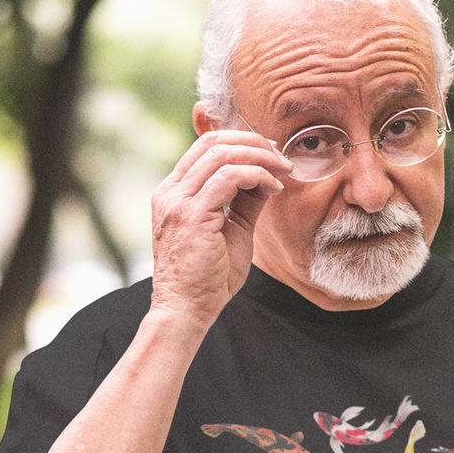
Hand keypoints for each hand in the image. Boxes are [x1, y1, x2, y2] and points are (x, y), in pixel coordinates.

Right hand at [149, 128, 292, 330]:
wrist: (186, 311)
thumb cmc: (207, 279)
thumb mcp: (231, 230)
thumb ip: (244, 202)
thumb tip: (266, 177)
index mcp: (173, 193)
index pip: (205, 147)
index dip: (241, 142)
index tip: (271, 154)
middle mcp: (170, 192)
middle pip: (212, 142)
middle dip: (253, 143)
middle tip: (282, 157)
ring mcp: (177, 201)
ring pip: (221, 154)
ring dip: (259, 157)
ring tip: (283, 170)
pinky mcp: (191, 215)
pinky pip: (229, 177)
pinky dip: (257, 176)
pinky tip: (273, 187)